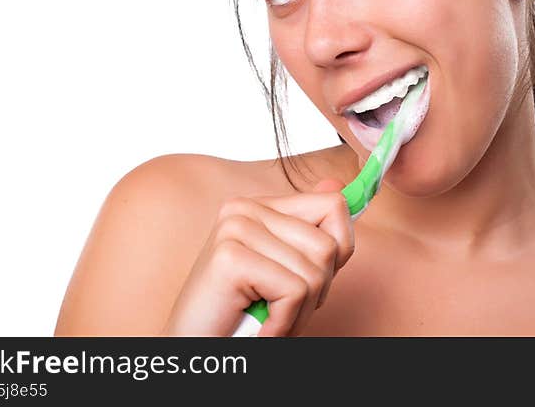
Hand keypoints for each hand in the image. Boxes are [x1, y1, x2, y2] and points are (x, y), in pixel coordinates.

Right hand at [162, 179, 353, 336]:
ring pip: (315, 272)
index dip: (339, 250)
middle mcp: (243, 208)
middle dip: (318, 290)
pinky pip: (295, 291)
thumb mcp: (288, 268)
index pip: (333, 205)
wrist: (195, 350)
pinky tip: (262, 330)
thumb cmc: (243, 315)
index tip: (311, 279)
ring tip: (270, 319)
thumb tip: (340, 184)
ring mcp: (234, 229)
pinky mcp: (230, 259)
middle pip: (328, 246)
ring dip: (301, 312)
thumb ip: (313, 230)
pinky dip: (285, 322)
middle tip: (282, 308)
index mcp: (260, 206)